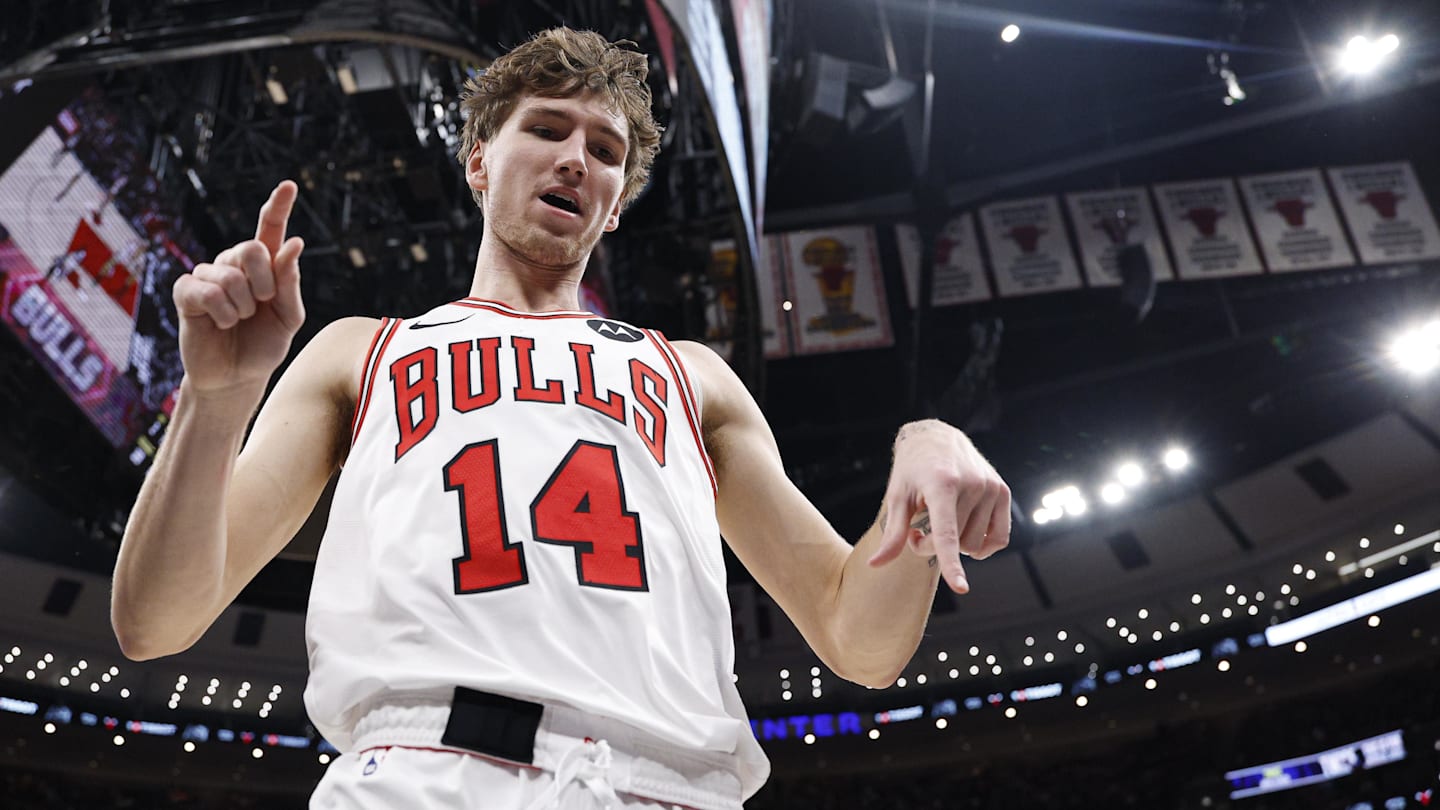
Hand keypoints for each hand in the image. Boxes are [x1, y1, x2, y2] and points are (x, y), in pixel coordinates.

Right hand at [173, 181, 305, 393]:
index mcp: (264, 266)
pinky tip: (221, 323)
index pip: (269, 229)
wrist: (237, 377)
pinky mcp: (185, 292)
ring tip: (239, 320)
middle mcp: (233, 264)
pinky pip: (208, 292)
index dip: (278, 206)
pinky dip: (222, 313)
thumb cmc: (263, 345)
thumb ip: (290, 282)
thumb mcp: (289, 317)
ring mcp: (207, 275)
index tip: (290, 185)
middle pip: (251, 248)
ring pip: (230, 275)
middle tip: (261, 304)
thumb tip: (294, 243)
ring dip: (243, 306)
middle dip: (264, 282)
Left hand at [868, 419, 1010, 593]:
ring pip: (974, 546)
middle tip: (918, 531)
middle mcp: (972, 484)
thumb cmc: (911, 469)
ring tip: (939, 523)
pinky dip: (982, 546)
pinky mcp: (1002, 491)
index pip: (947, 532)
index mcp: (942, 483)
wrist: (937, 437)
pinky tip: (965, 534)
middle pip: (955, 544)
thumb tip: (874, 565)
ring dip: (955, 545)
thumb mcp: (897, 497)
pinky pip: (998, 538)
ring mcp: (990, 487)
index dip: (951, 563)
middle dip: (932, 546)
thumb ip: (892, 534)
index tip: (960, 587)